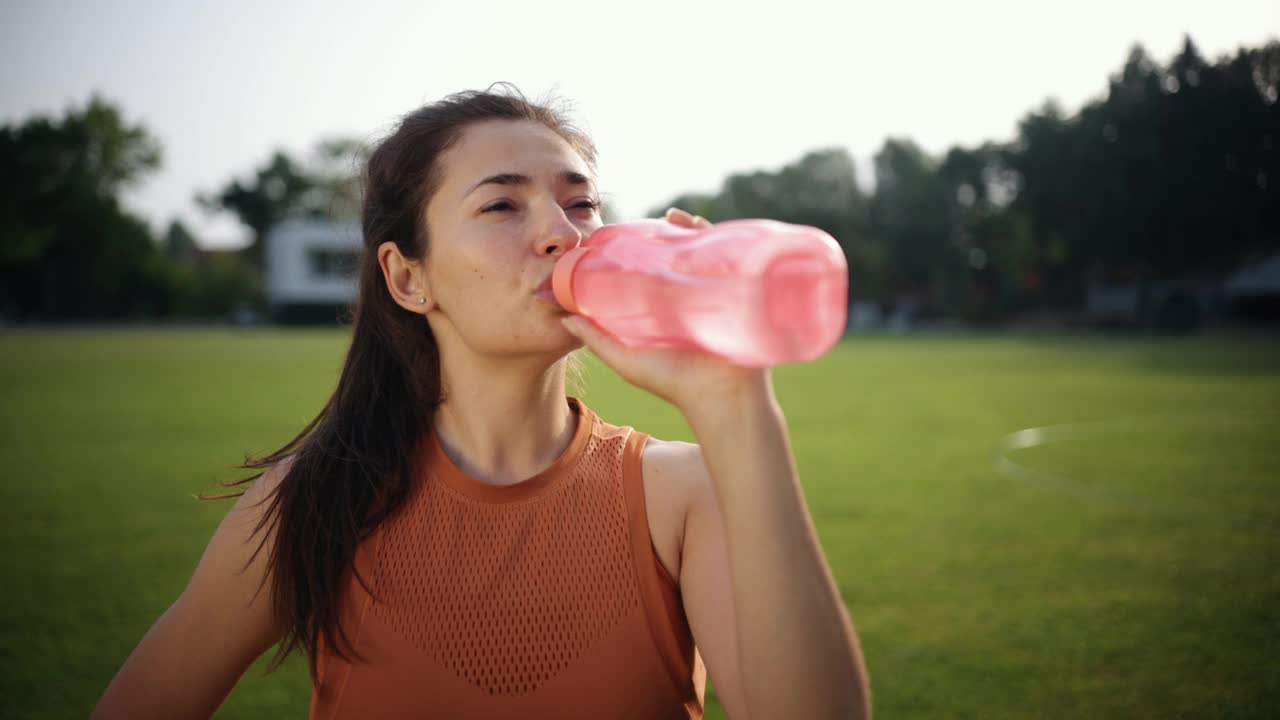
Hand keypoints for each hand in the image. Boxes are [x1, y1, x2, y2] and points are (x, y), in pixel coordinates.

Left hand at [560, 208, 772, 419]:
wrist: (721, 398)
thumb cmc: (674, 383)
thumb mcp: (626, 360)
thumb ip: (596, 340)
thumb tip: (564, 316)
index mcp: (666, 311)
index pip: (651, 274)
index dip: (636, 253)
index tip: (617, 237)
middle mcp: (691, 299)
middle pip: (677, 259)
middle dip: (664, 237)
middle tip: (645, 222)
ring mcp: (714, 292)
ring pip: (701, 253)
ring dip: (686, 231)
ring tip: (668, 218)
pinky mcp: (736, 289)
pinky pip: (727, 254)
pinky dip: (711, 234)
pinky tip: (692, 223)